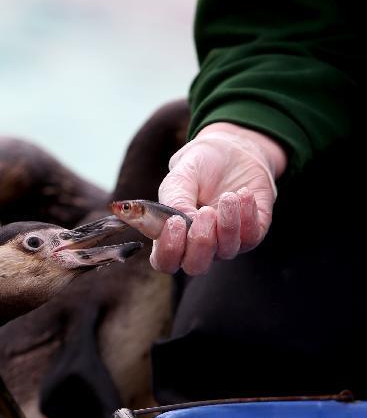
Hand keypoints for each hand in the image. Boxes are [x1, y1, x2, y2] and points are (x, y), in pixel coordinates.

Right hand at [148, 122, 286, 274]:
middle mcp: (199, 246)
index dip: (168, 250)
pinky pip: (251, 238)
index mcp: (174, 236)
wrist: (234, 150)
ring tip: (227, 196)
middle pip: (196, 266)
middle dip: (201, 242)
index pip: (165, 261)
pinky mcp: (252, 234)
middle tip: (205, 212)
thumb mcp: (180, 177)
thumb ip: (174, 200)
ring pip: (226, 251)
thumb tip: (182, 221)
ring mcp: (226, 243)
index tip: (175, 222)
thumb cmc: (200, 167)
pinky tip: (243, 193)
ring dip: (227, 224)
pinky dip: (247, 216)